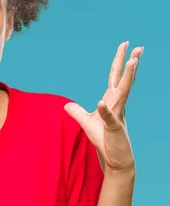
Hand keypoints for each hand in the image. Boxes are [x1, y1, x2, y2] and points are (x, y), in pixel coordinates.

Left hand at [64, 41, 143, 176]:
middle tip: (138, 46)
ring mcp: (118, 116)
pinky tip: (101, 103)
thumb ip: (76, 112)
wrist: (115, 159)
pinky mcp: (114, 128)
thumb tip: (66, 105)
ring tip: (133, 62)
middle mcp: (118, 105)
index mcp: (111, 101)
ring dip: (128, 77)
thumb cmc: (104, 140)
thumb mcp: (86, 123)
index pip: (114, 77)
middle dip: (130, 63)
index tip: (125, 45)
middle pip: (123, 80)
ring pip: (124, 93)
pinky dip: (105, 111)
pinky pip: (109, 118)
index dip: (119, 61)